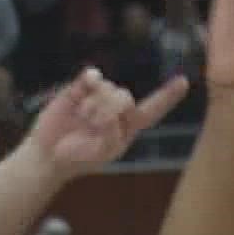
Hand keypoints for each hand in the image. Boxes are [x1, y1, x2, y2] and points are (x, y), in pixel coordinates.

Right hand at [22, 67, 189, 178]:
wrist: (50, 154)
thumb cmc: (81, 157)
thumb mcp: (104, 152)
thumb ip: (114, 133)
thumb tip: (110, 109)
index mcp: (129, 126)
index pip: (152, 110)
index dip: (167, 96)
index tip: (183, 81)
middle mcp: (116, 109)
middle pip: (124, 97)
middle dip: (109, 110)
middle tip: (94, 123)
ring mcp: (98, 96)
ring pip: (107, 88)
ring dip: (93, 105)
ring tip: (83, 118)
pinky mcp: (79, 88)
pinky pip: (90, 77)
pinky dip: (91, 79)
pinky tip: (87, 82)